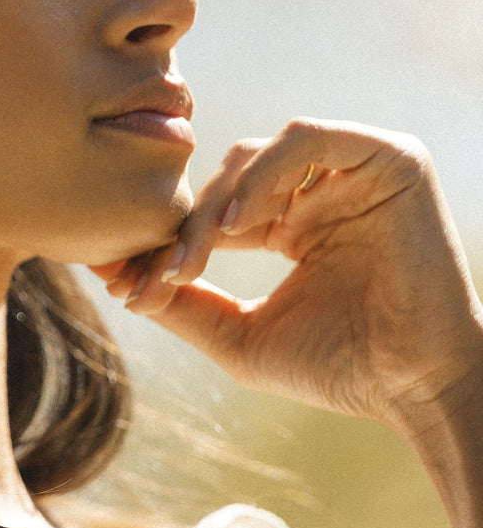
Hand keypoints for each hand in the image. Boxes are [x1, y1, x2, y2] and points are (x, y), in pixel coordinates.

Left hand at [88, 120, 482, 434]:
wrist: (412, 389)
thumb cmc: (337, 370)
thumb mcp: (239, 336)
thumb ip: (185, 305)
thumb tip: (116, 279)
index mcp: (291, 222)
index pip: (213, 211)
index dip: (164, 240)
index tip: (115, 276)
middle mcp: (321, 188)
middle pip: (226, 180)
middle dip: (182, 227)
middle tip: (151, 274)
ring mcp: (355, 169)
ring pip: (258, 155)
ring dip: (215, 203)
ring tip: (193, 255)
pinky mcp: (388, 159)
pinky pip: (307, 138)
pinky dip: (264, 174)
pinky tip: (237, 223)